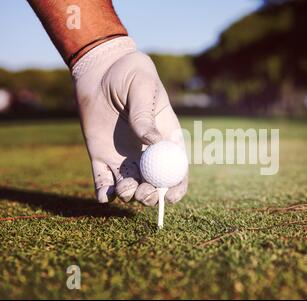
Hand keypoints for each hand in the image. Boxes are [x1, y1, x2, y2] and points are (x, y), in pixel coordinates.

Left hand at [72, 37, 187, 204]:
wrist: (101, 68)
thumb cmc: (130, 73)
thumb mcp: (142, 88)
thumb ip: (145, 116)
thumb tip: (153, 144)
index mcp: (166, 137)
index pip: (176, 167)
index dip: (176, 185)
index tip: (171, 197)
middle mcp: (147, 152)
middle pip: (153, 182)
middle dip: (150, 194)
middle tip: (143, 194)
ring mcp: (124, 155)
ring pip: (130, 184)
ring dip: (129, 194)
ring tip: (124, 189)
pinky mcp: (101, 156)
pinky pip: (103, 179)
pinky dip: (104, 192)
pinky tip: (104, 196)